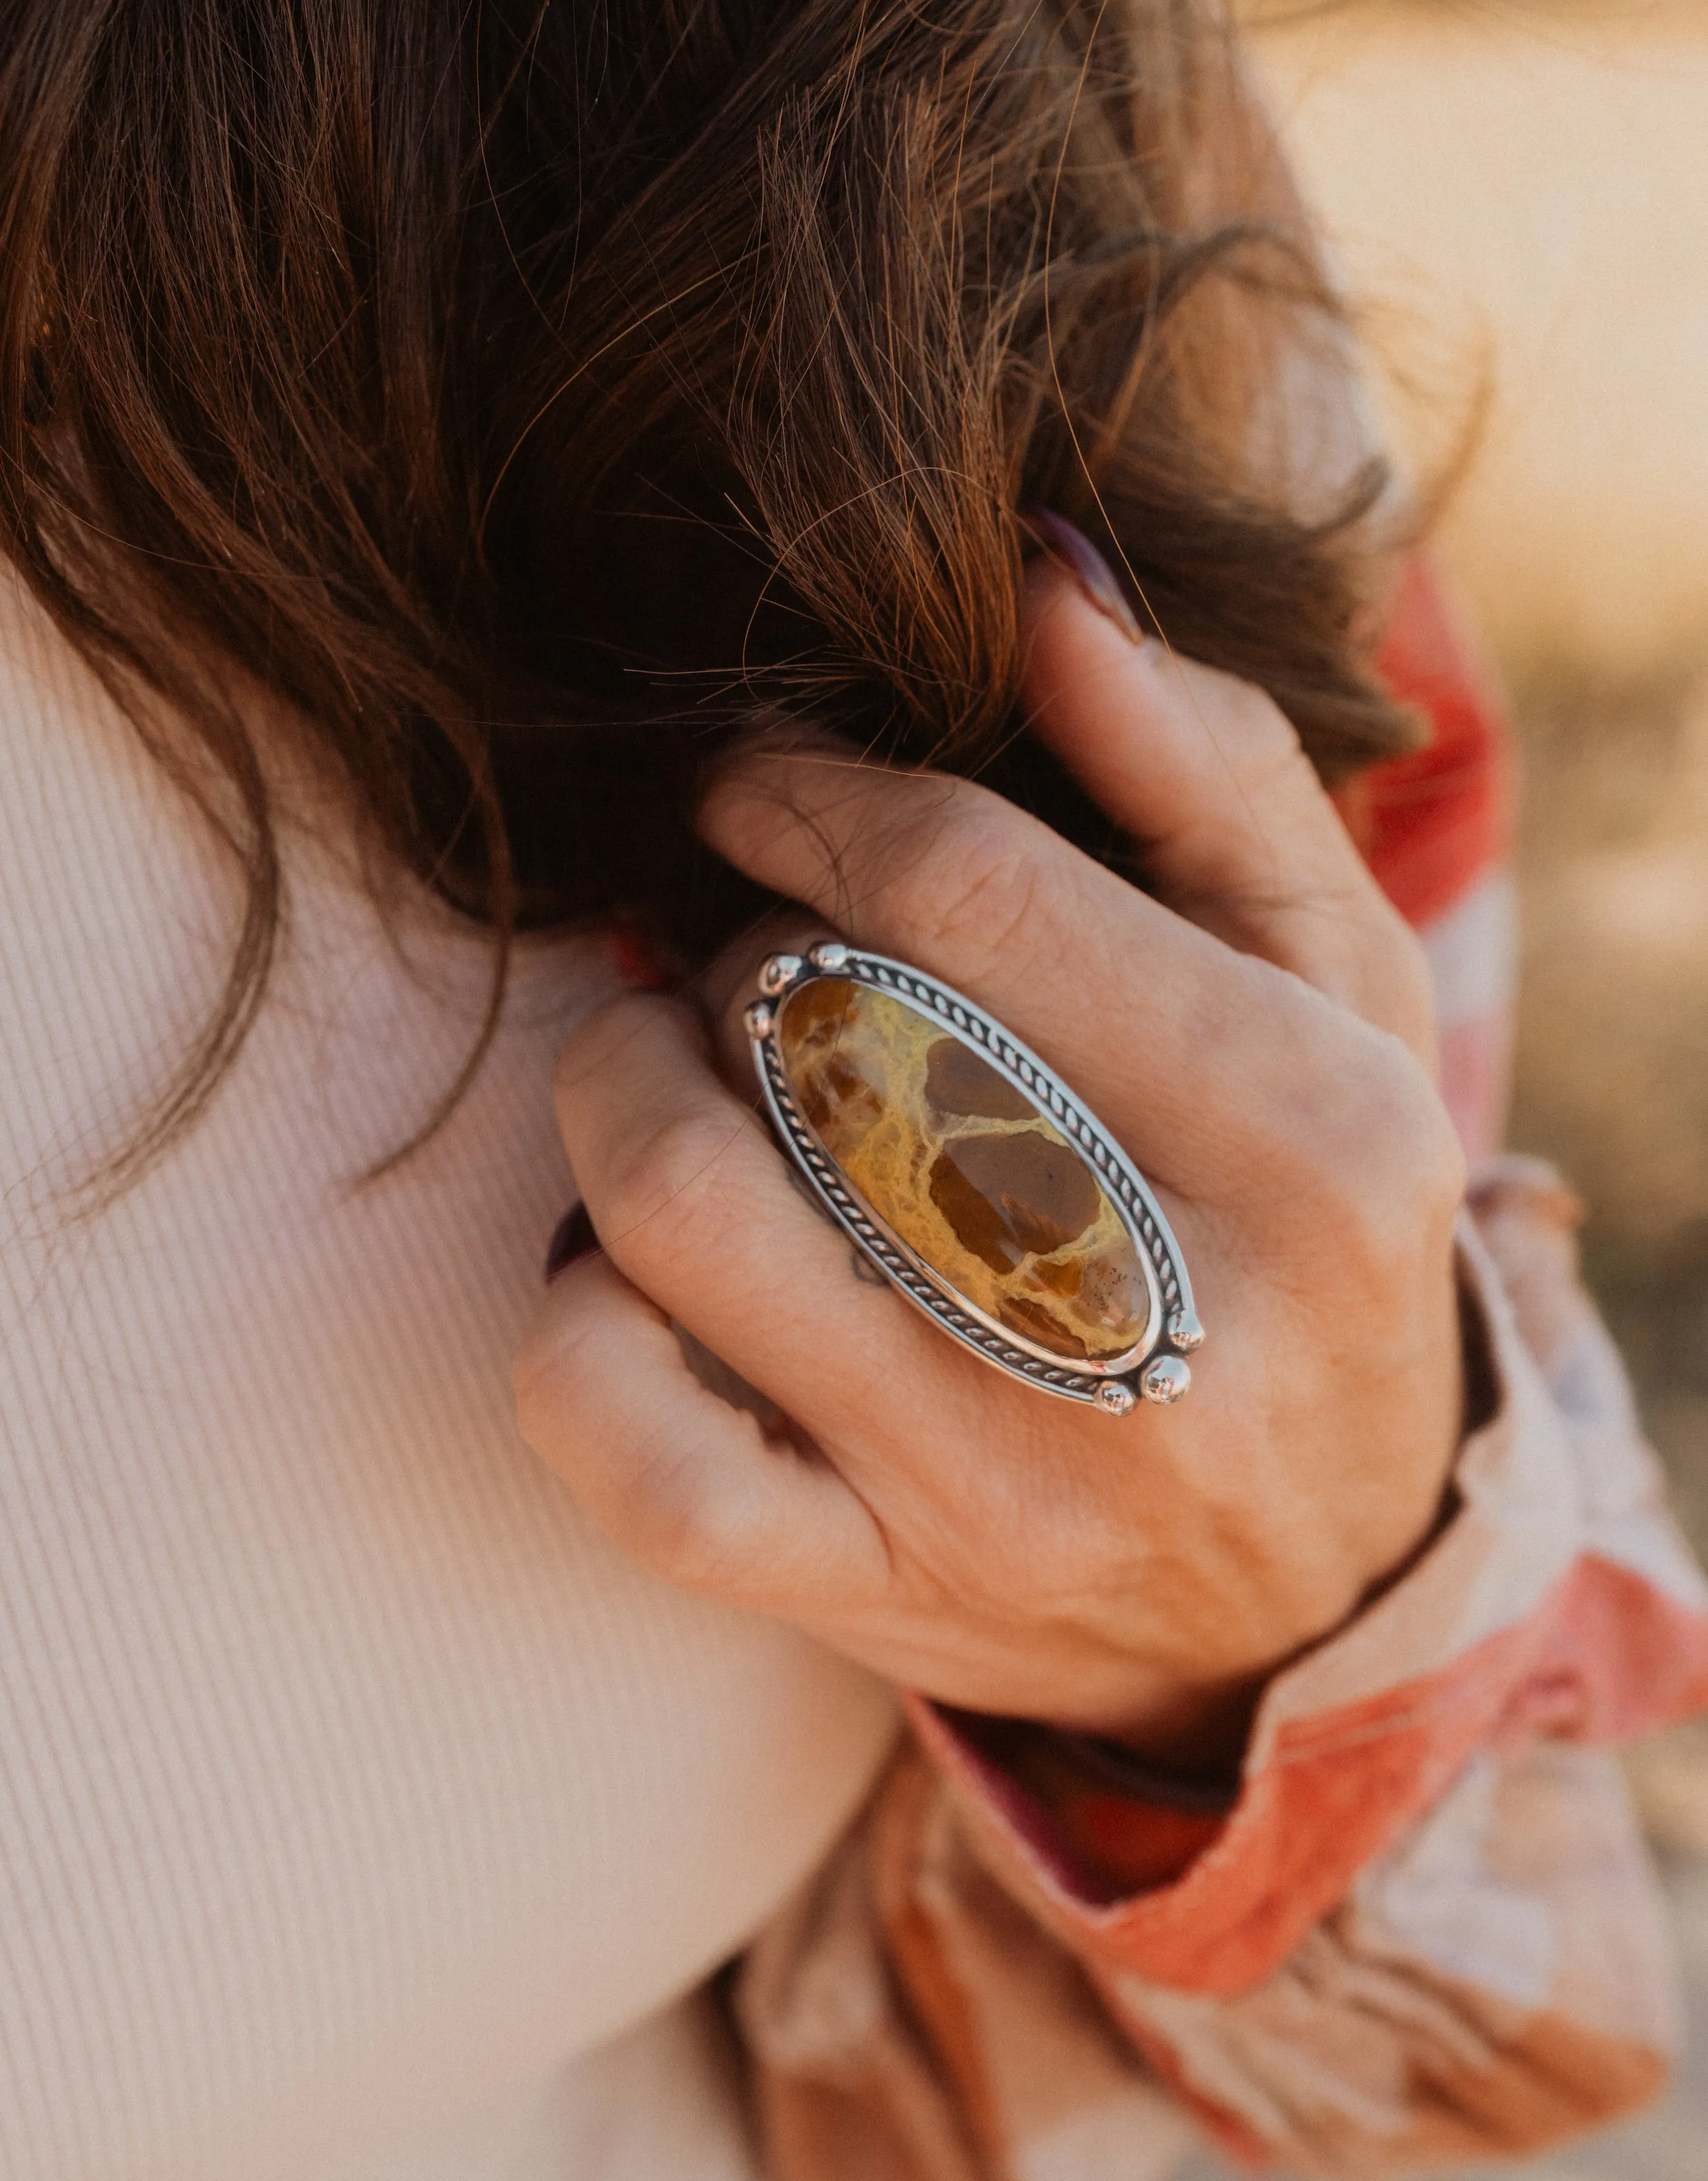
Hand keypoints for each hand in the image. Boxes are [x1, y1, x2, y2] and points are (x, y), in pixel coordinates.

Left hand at [514, 560, 1466, 1755]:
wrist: (1319, 1591)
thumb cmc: (1316, 1242)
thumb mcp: (1340, 996)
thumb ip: (1209, 778)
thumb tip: (1045, 589)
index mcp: (1310, 1140)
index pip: (966, 890)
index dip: (807, 797)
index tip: (752, 788)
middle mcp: (1166, 1326)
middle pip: (816, 1034)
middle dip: (737, 953)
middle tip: (763, 963)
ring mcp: (1009, 1482)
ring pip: (688, 1218)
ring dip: (622, 1093)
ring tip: (673, 1072)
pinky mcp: (883, 1591)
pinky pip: (628, 1453)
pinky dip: (573, 1326)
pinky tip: (630, 1273)